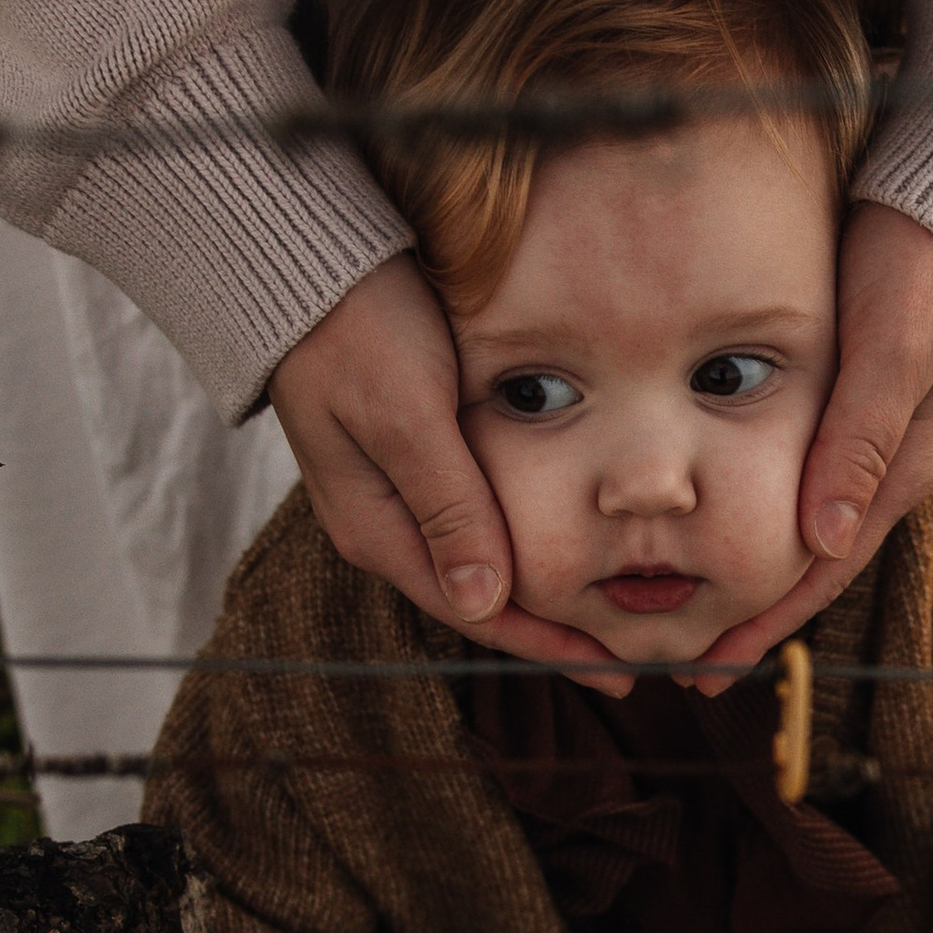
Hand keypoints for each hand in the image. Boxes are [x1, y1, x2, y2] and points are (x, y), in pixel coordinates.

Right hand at [272, 256, 623, 678]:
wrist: (303, 262)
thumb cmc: (356, 329)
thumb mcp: (407, 416)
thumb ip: (448, 506)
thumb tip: (484, 603)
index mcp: (379, 529)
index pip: (478, 610)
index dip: (549, 645)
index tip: (616, 670)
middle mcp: (384, 522)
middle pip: (482, 597)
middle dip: (553, 629)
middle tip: (629, 659)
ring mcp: (394, 489)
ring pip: (482, 560)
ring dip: (540, 590)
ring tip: (608, 612)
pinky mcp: (410, 451)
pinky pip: (474, 518)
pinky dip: (523, 539)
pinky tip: (561, 541)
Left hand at [691, 203, 932, 677]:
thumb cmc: (919, 266)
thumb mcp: (893, 346)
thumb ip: (863, 437)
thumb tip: (826, 538)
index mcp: (898, 468)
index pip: (822, 569)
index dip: (767, 622)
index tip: (711, 666)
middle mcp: (879, 466)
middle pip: (806, 562)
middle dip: (748, 615)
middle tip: (683, 666)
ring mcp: (861, 438)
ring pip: (796, 527)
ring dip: (746, 573)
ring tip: (687, 613)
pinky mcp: (839, 405)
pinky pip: (790, 481)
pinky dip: (752, 516)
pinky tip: (715, 527)